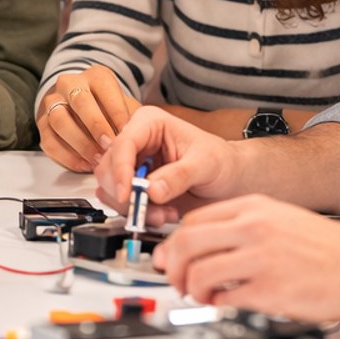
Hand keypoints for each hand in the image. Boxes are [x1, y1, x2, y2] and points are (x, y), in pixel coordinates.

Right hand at [37, 66, 139, 170]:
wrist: (82, 108)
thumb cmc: (110, 110)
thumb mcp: (125, 107)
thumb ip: (131, 120)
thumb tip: (135, 139)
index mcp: (95, 77)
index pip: (104, 88)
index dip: (116, 112)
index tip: (127, 134)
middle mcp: (70, 84)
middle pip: (79, 101)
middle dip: (96, 126)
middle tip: (109, 146)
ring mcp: (52, 103)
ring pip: (60, 120)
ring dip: (81, 143)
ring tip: (98, 159)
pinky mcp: (42, 123)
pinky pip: (49, 141)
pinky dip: (68, 156)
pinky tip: (85, 164)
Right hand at [93, 107, 241, 224]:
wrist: (231, 180)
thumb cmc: (222, 162)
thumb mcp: (206, 164)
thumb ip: (179, 175)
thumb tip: (152, 190)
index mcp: (149, 124)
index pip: (123, 144)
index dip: (120, 170)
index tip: (128, 195)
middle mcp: (136, 143)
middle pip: (108, 168)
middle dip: (126, 194)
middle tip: (151, 211)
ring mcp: (133, 166)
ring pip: (111, 189)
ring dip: (134, 208)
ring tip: (165, 214)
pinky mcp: (135, 187)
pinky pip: (122, 204)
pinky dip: (138, 214)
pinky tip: (162, 214)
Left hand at [155, 195, 339, 321]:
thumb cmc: (329, 247)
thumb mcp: (282, 218)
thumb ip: (243, 226)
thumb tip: (205, 244)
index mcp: (253, 208)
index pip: (193, 222)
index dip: (175, 244)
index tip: (172, 258)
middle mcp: (252, 228)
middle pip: (186, 244)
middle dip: (172, 267)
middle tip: (176, 281)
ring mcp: (260, 258)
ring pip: (199, 272)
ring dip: (191, 289)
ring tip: (201, 296)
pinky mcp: (271, 290)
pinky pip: (224, 299)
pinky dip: (216, 305)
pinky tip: (223, 305)